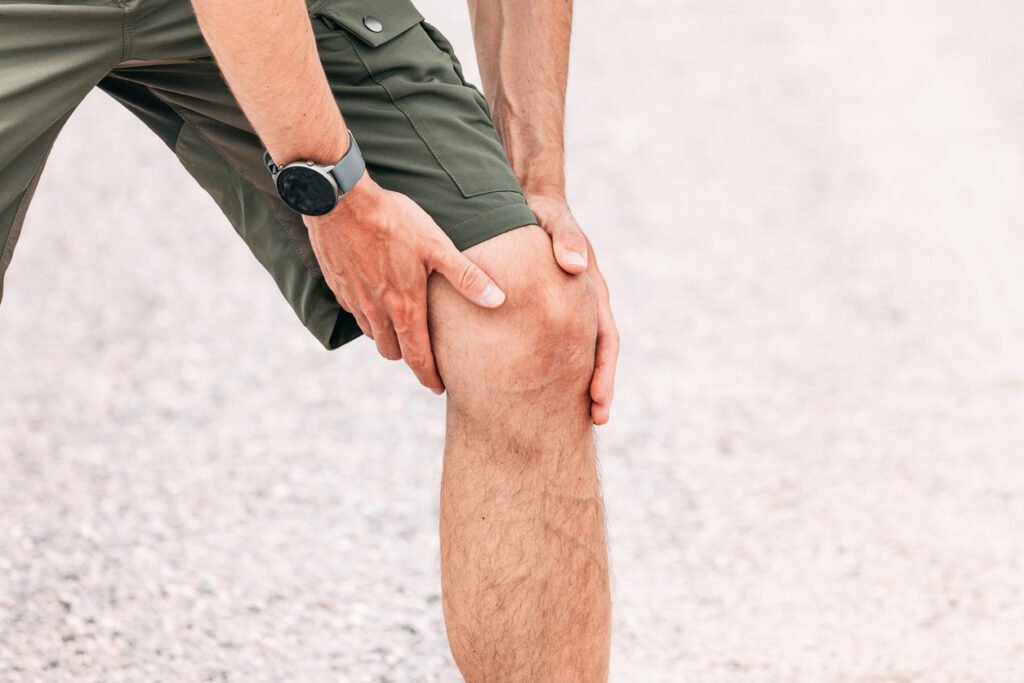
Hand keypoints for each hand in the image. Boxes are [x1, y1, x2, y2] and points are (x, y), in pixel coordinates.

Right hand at [305, 173, 505, 392]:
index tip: (438, 387)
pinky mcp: (338, 287)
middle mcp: (377, 311)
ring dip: (388, 339)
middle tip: (423, 358)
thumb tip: (498, 300)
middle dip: (409, 359)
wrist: (339, 202)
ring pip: (372, 335)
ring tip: (402, 332)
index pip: (418, 356)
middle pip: (393, 351)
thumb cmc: (393, 221)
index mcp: (404, 307)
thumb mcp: (437, 245)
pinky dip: (368, 317)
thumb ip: (467, 276)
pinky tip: (376, 303)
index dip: (429, 376)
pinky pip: (355, 314)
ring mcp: (354, 300)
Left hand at [526, 193, 619, 424]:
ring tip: (574, 415)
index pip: (605, 339)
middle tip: (596, 418)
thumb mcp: (557, 221)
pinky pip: (554, 344)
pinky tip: (536, 388)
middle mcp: (584, 306)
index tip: (599, 398)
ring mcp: (569, 311)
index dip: (604, 370)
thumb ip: (568, 238)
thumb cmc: (544, 214)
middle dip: (600, 387)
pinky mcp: (549, 312)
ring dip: (580, 383)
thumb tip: (576, 266)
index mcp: (592, 292)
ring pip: (578, 353)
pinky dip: (554, 367)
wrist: (531, 204)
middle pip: (597, 354)